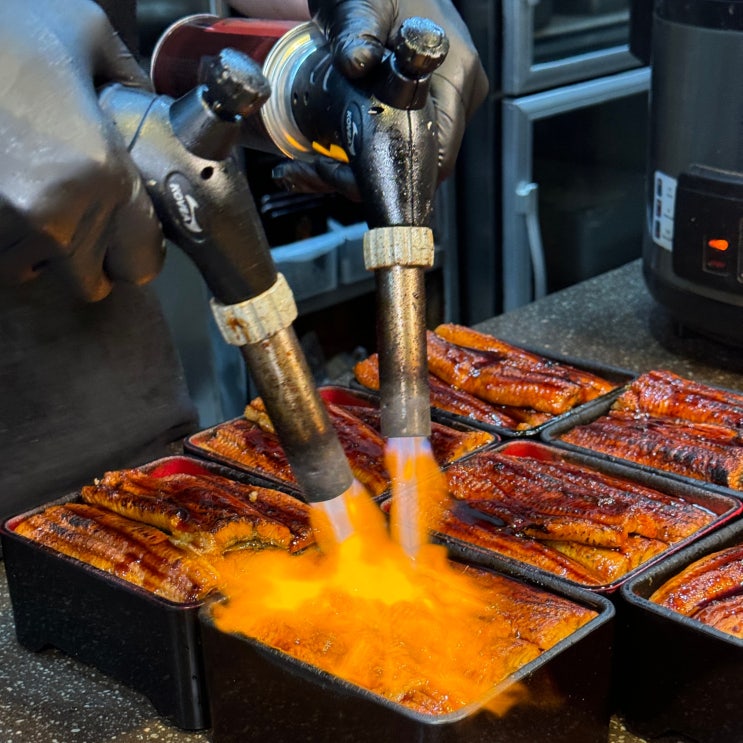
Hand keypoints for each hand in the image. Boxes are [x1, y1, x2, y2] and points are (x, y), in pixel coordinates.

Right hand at [0, 0, 163, 300]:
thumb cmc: (5, 32)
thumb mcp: (85, 33)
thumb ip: (129, 82)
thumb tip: (150, 109)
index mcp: (107, 176)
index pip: (142, 265)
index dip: (134, 253)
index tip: (124, 238)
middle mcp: (63, 218)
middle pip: (90, 284)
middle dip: (86, 259)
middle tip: (75, 220)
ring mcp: (10, 230)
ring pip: (35, 274)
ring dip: (37, 251)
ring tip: (29, 201)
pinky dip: (1, 242)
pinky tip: (3, 202)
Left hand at [273, 0, 487, 195]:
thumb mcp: (362, 3)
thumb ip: (357, 32)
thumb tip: (358, 62)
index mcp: (455, 75)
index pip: (437, 158)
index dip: (393, 176)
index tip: (344, 173)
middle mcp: (459, 94)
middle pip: (420, 164)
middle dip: (368, 179)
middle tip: (317, 171)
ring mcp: (444, 102)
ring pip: (408, 158)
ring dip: (362, 171)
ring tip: (313, 165)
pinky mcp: (425, 105)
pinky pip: (400, 143)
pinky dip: (366, 157)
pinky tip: (330, 155)